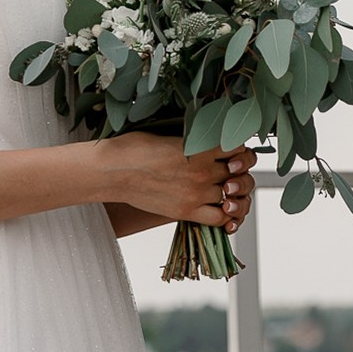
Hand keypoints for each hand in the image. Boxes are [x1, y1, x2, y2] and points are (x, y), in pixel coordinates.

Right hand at [98, 135, 253, 229]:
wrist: (112, 170)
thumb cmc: (136, 147)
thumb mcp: (172, 133)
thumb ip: (197, 139)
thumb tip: (215, 139)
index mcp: (200, 147)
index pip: (240, 148)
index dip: (240, 149)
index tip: (233, 150)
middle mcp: (203, 171)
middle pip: (240, 173)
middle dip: (239, 170)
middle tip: (230, 169)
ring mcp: (196, 193)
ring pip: (233, 195)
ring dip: (233, 191)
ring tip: (225, 187)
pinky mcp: (186, 211)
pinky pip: (220, 218)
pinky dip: (227, 214)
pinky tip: (221, 207)